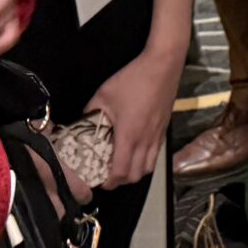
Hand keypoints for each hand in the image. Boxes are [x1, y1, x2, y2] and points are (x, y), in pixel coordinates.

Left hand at [86, 46, 183, 190]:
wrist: (162, 65)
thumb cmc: (132, 79)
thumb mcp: (104, 94)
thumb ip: (91, 112)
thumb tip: (83, 123)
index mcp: (128, 135)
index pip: (120, 172)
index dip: (109, 182)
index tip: (99, 180)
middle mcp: (144, 141)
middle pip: (135, 176)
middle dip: (121, 181)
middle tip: (109, 174)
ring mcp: (157, 136)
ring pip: (148, 168)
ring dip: (135, 172)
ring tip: (124, 165)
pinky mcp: (164, 130)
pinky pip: (155, 155)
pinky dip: (145, 161)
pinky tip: (137, 151)